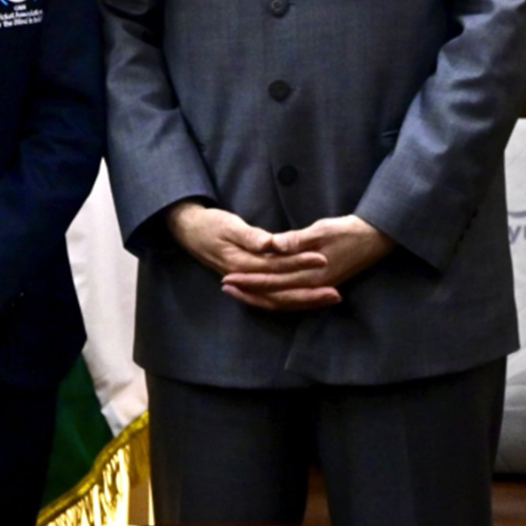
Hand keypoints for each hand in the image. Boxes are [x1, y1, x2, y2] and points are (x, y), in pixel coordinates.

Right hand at [166, 201, 337, 308]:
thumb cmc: (210, 224)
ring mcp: (248, 283)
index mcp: (241, 264)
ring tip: (331, 297)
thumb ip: (249, 236)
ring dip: (304, 300)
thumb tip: (269, 244)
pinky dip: (292, 300)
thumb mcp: (227, 224)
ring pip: (279, 300)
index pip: (276, 268)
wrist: (189, 231)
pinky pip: (274, 297)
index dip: (300, 264)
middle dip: (309, 295)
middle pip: (281, 293)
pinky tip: (310, 298)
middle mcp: (246, 279)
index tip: (322, 259)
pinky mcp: (251, 282)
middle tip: (336, 293)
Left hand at [220, 215, 395, 311]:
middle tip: (225, 286)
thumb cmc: (348, 231)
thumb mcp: (322, 230)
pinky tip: (263, 293)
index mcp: (311, 274)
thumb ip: (298, 240)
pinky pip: (292, 298)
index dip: (250, 280)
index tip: (229, 277)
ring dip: (258, 297)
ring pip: (282, 301)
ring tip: (238, 291)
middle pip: (274, 296)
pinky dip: (275, 298)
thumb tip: (274, 245)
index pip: (273, 281)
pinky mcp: (319, 285)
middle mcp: (312, 285)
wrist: (375, 238)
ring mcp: (316, 287)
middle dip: (248, 292)